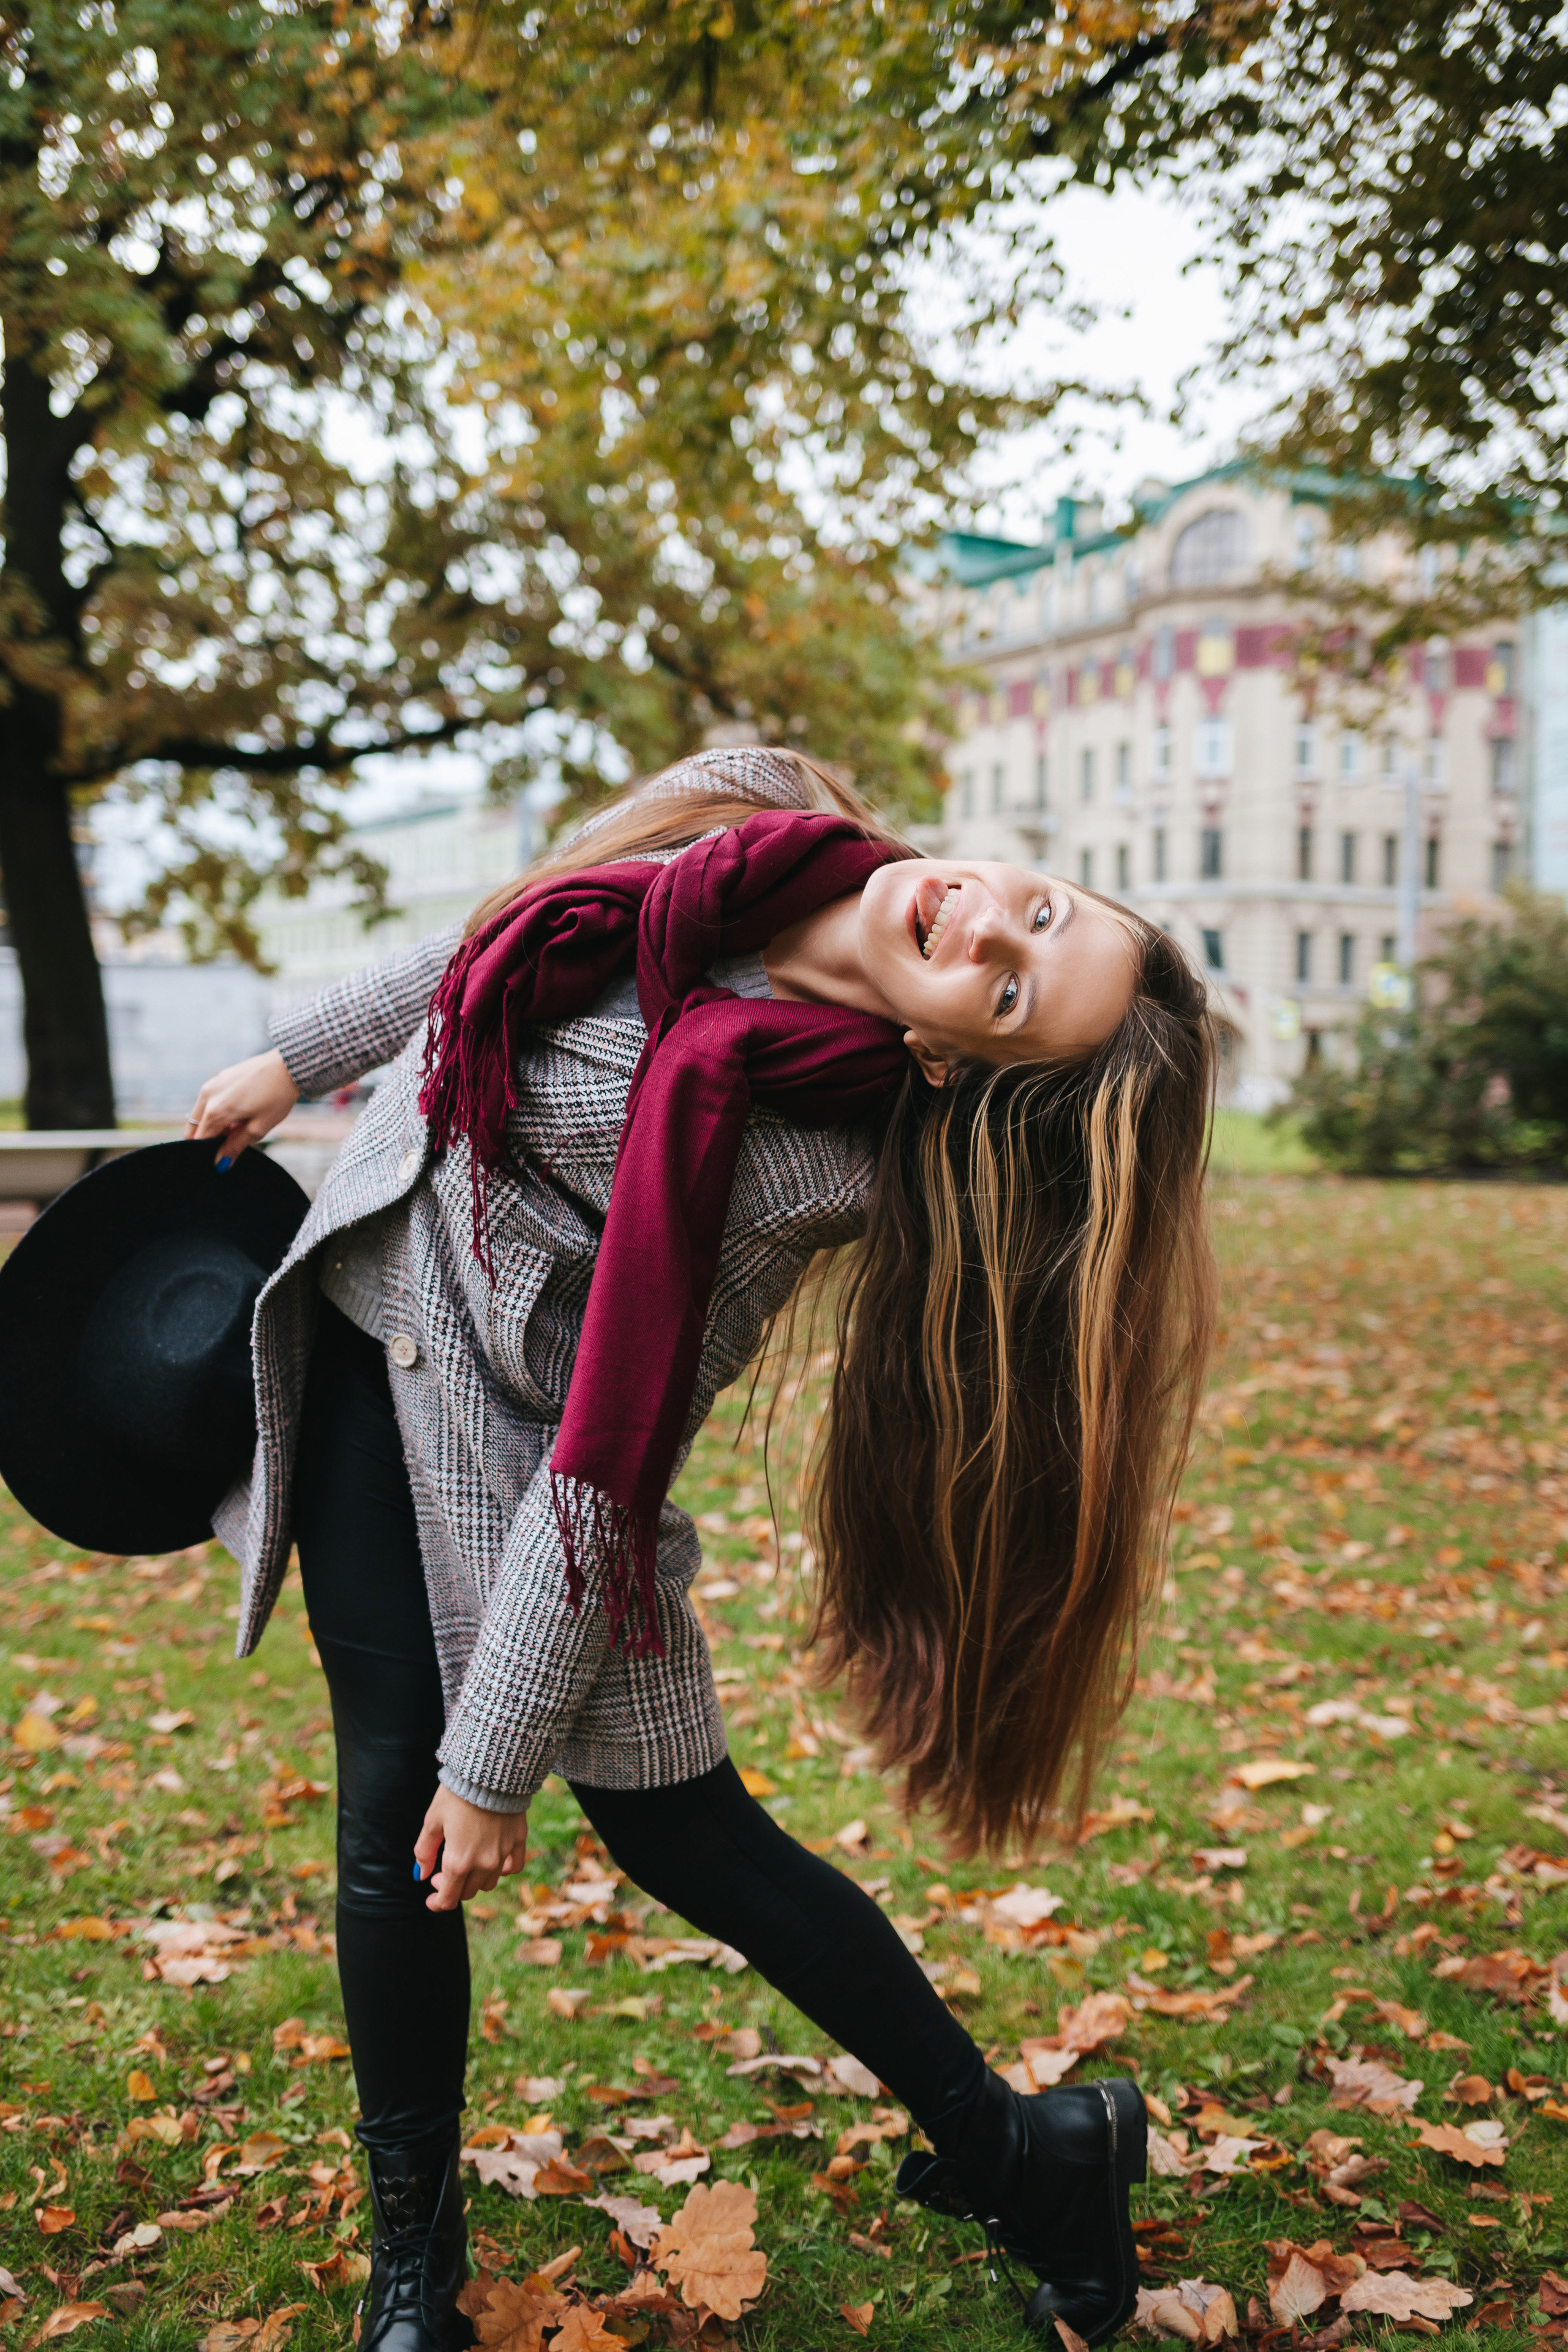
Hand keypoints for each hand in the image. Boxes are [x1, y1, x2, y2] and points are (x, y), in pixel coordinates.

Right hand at [186, 1048, 299, 1167]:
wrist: (286, 1066)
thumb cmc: (276, 1097)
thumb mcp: (259, 1127)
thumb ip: (235, 1146)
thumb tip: (220, 1164)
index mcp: (215, 1111)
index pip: (199, 1141)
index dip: (209, 1152)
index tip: (222, 1155)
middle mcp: (207, 1096)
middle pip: (194, 1128)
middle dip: (208, 1138)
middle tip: (231, 1140)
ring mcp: (211, 1084)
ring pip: (200, 1114)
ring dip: (212, 1124)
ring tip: (238, 1125)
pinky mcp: (217, 1078)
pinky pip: (208, 1100)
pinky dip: (216, 1110)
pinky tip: (238, 1111)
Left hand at [414, 1787, 528, 1912]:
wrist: (490, 1771)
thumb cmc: (456, 1794)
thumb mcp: (432, 1821)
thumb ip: (424, 1852)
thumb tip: (420, 1875)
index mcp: (458, 1862)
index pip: (448, 1899)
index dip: (437, 1902)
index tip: (430, 1896)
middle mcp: (483, 1864)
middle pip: (468, 1892)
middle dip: (452, 1887)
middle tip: (441, 1873)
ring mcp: (503, 1854)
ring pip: (489, 1883)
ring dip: (475, 1880)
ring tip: (466, 1863)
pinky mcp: (518, 1841)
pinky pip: (513, 1867)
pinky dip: (503, 1870)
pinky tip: (493, 1861)